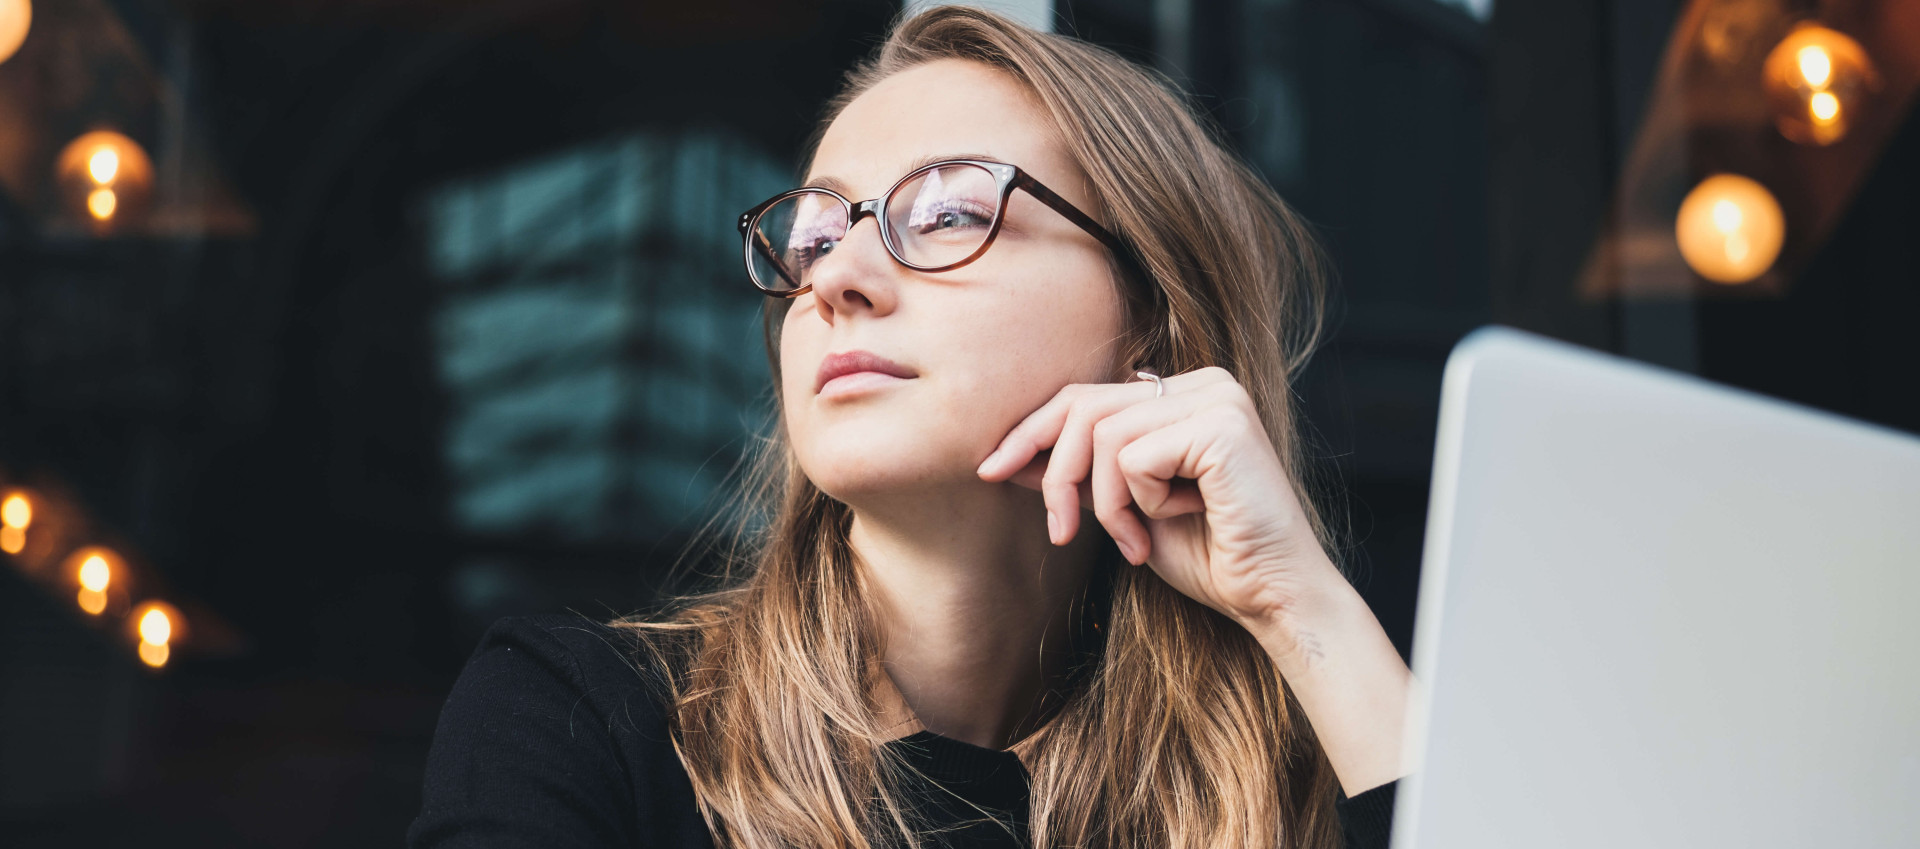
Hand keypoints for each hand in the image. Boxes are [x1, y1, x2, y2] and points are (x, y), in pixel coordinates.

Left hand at [974, 366, 1340, 629]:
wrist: (1272, 596)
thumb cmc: (1209, 558)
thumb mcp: (1126, 510)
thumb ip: (1081, 474)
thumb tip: (1008, 456)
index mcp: (1184, 394)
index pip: (1085, 395)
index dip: (1031, 431)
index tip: (991, 469)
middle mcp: (1203, 383)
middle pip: (1083, 406)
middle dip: (1056, 474)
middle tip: (1062, 531)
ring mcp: (1216, 398)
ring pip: (1103, 436)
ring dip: (1106, 503)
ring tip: (1136, 540)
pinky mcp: (1221, 425)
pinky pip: (1134, 457)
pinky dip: (1139, 503)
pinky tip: (1180, 520)